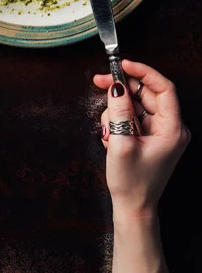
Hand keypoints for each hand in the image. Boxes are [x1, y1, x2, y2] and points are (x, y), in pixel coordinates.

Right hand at [94, 59, 189, 217]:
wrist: (133, 207)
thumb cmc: (131, 182)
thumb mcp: (121, 143)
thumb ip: (119, 111)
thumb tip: (116, 86)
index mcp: (172, 129)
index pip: (163, 88)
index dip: (143, 72)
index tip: (123, 64)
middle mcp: (171, 127)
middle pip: (147, 93)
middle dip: (122, 89)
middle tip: (100, 82)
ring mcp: (161, 131)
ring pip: (137, 103)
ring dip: (117, 110)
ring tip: (107, 130)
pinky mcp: (150, 135)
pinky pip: (134, 116)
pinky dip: (119, 120)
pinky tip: (111, 135)